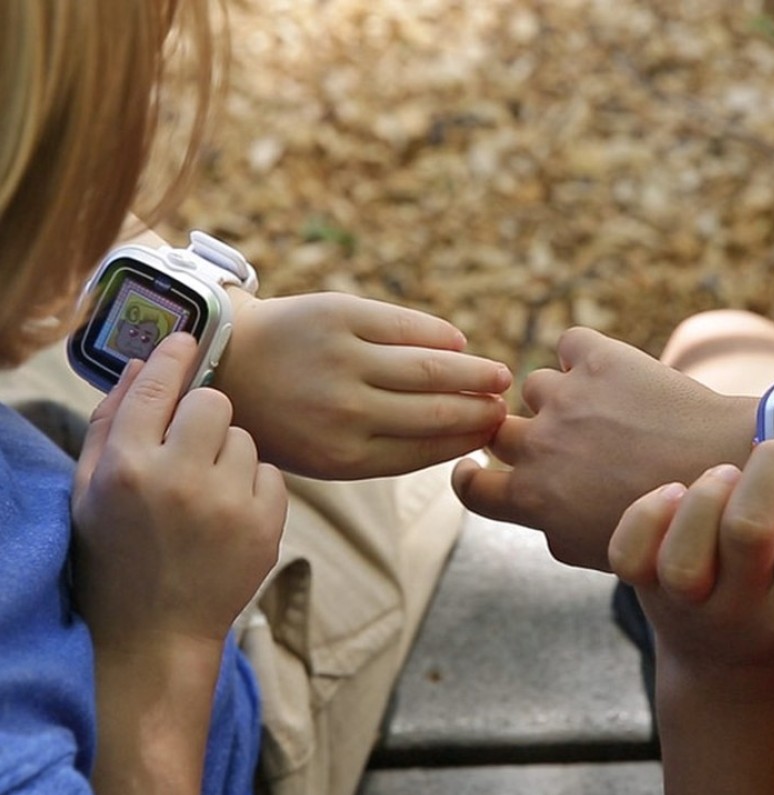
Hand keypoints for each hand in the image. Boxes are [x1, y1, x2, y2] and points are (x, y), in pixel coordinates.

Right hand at [72, 333, 286, 794]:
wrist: (156, 632)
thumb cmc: (115, 556)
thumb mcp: (89, 491)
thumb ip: (111, 423)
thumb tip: (142, 364)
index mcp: (127, 467)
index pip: (157, 386)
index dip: (174, 357)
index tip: (187, 341)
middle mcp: (178, 480)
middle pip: (215, 402)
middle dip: (205, 416)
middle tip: (192, 447)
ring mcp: (227, 504)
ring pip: (246, 437)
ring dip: (229, 455)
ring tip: (206, 494)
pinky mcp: (265, 525)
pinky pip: (271, 473)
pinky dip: (254, 487)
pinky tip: (229, 516)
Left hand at [215, 291, 511, 478]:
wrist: (224, 362)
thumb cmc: (282, 416)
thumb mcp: (322, 454)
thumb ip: (385, 451)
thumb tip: (459, 437)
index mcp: (342, 455)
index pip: (426, 449)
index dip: (466, 440)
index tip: (491, 432)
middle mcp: (346, 411)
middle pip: (438, 411)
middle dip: (480, 410)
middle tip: (505, 406)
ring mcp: (343, 360)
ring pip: (432, 369)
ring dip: (474, 373)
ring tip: (498, 376)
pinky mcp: (340, 314)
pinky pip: (407, 326)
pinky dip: (440, 336)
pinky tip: (458, 344)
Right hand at [452, 327, 757, 569]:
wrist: (732, 472)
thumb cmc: (678, 527)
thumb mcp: (608, 553)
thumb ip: (558, 533)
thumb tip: (541, 515)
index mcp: (533, 499)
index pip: (471, 486)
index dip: (471, 474)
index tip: (477, 466)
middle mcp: (539, 444)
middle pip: (500, 429)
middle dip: (524, 434)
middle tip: (564, 438)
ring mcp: (565, 398)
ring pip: (538, 386)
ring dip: (562, 395)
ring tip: (607, 408)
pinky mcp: (599, 358)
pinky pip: (572, 344)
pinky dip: (587, 354)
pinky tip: (615, 371)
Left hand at [609, 440, 773, 691]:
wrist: (724, 671)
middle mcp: (740, 612)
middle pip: (748, 528)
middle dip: (771, 467)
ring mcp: (685, 604)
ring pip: (686, 548)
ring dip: (709, 491)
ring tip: (732, 475)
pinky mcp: (641, 588)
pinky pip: (629, 552)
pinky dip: (647, 513)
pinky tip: (674, 493)